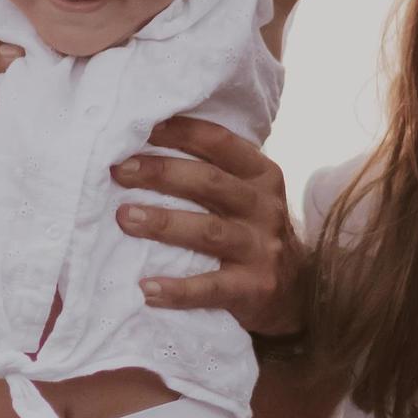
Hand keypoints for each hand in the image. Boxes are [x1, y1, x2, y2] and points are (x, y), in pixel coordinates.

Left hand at [116, 118, 302, 332]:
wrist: (297, 290)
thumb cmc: (253, 232)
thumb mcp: (247, 195)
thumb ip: (213, 171)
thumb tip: (143, 147)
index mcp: (262, 175)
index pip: (220, 142)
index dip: (180, 132)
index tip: (138, 128)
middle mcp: (265, 208)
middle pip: (210, 182)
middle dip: (161, 172)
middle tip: (120, 170)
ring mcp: (262, 249)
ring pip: (209, 231)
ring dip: (163, 223)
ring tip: (123, 217)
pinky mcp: (254, 288)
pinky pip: (211, 288)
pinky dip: (178, 290)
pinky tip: (146, 288)